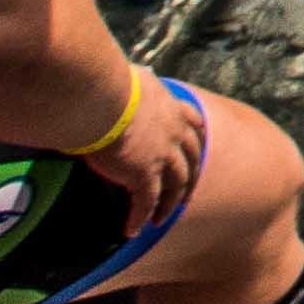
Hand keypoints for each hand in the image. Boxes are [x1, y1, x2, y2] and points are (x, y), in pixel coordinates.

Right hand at [83, 74, 203, 232]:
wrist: (103, 98)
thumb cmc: (110, 83)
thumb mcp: (135, 76)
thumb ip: (140, 79)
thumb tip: (138, 72)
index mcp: (172, 108)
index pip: (194, 124)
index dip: (197, 138)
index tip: (199, 148)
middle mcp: (174, 133)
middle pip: (191, 160)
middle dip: (190, 178)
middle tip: (186, 194)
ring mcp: (162, 156)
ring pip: (175, 186)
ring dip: (169, 204)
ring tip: (161, 219)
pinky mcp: (143, 175)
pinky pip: (146, 203)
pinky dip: (140, 218)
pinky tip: (132, 230)